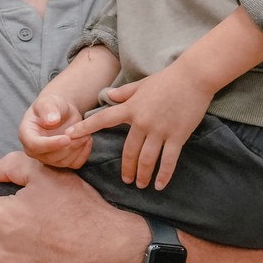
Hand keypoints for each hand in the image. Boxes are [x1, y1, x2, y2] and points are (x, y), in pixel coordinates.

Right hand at [19, 94, 90, 168]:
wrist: (62, 112)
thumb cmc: (52, 105)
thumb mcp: (48, 101)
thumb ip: (48, 109)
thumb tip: (51, 120)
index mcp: (27, 135)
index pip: (35, 146)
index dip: (51, 144)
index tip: (66, 138)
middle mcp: (35, 150)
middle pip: (51, 157)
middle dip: (69, 146)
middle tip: (82, 133)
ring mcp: (48, 158)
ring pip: (64, 162)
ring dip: (78, 148)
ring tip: (86, 133)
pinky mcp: (62, 161)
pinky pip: (74, 163)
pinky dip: (84, 153)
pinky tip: (87, 139)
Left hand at [71, 64, 215, 189]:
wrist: (194, 77)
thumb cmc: (167, 79)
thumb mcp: (141, 84)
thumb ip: (124, 93)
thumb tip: (108, 95)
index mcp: (130, 108)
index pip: (103, 119)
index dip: (85, 128)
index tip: (68, 137)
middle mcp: (142, 121)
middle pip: (128, 151)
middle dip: (126, 168)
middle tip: (125, 180)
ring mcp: (159, 130)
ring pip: (146, 159)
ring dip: (142, 175)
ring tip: (140, 184)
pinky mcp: (177, 136)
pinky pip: (168, 160)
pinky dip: (163, 175)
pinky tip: (160, 185)